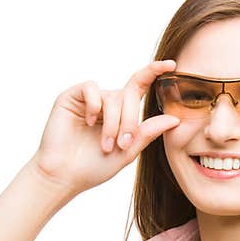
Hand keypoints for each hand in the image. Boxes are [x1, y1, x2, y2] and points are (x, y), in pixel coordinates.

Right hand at [29, 59, 180, 195]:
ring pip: (113, 96)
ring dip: (113, 122)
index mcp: (122, 113)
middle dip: (130, 120)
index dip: (154, 72)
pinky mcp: (72, 97)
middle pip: (130, 95)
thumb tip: (174, 119)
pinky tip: (88, 122)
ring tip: (105, 145)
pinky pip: (92, 88)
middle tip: (122, 144)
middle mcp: (107, 102)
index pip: (140, 86)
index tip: (172, 65)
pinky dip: (95, 105)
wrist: (64, 175)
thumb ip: (147, 133)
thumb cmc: (94, 167)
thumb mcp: (128, 152)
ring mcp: (90, 99)